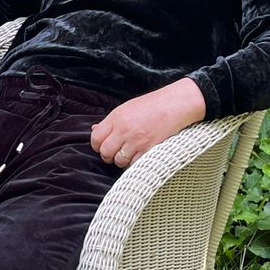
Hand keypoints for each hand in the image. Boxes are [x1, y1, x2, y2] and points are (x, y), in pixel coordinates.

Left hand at [91, 78, 206, 167]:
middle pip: (105, 152)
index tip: (102, 146)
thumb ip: (110, 121)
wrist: (175, 105)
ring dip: (121, 161)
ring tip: (127, 154)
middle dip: (107, 156)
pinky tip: (138, 155)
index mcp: (116, 118)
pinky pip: (134, 164)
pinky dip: (134, 163)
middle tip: (113, 154)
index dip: (97, 145)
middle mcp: (124, 130)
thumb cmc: (152, 105)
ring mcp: (136, 141)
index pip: (96, 138)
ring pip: (119, 160)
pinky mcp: (148, 149)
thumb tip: (95, 130)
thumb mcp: (127, 108)